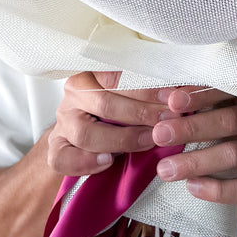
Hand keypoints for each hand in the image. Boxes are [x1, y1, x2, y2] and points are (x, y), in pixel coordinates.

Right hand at [47, 72, 170, 177]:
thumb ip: (146, 92)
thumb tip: (181, 93)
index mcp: (91, 73)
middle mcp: (73, 94)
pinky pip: (63, 159)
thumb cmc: (114, 109)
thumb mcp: (129, 92)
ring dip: (120, 139)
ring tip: (147, 141)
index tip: (173, 97)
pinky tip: (107, 162)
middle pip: (104, 103)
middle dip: (141, 113)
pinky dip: (85, 163)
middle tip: (167, 121)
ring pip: (85, 133)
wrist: (83, 133)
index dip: (147, 87)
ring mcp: (62, 122)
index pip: (116, 76)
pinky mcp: (55, 147)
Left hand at [150, 89, 236, 203]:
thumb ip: (218, 101)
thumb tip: (168, 99)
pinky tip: (192, 187)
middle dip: (192, 128)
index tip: (172, 101)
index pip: (231, 90)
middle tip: (160, 134)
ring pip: (235, 155)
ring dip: (197, 162)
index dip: (201, 95)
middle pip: (231, 122)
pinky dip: (217, 190)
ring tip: (166, 169)